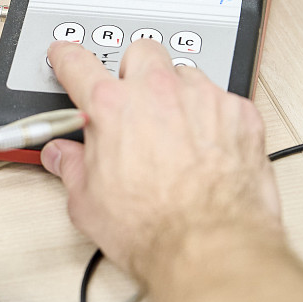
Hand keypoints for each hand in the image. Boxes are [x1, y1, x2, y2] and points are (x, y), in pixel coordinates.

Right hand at [40, 38, 281, 281]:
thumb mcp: (87, 203)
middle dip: (134, 72)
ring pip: (186, 74)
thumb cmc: (152, 230)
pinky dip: (213, 118)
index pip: (78, 64)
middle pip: (141, 52)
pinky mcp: (241, 114)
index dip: (66, 58)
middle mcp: (158, 92)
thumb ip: (71, 167)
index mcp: (112, 107)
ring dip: (177, 94)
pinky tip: (209, 149)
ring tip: (175, 133)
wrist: (211, 249)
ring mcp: (204, 98)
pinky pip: (223, 100)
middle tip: (133, 104)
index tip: (65, 55)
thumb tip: (62, 156)